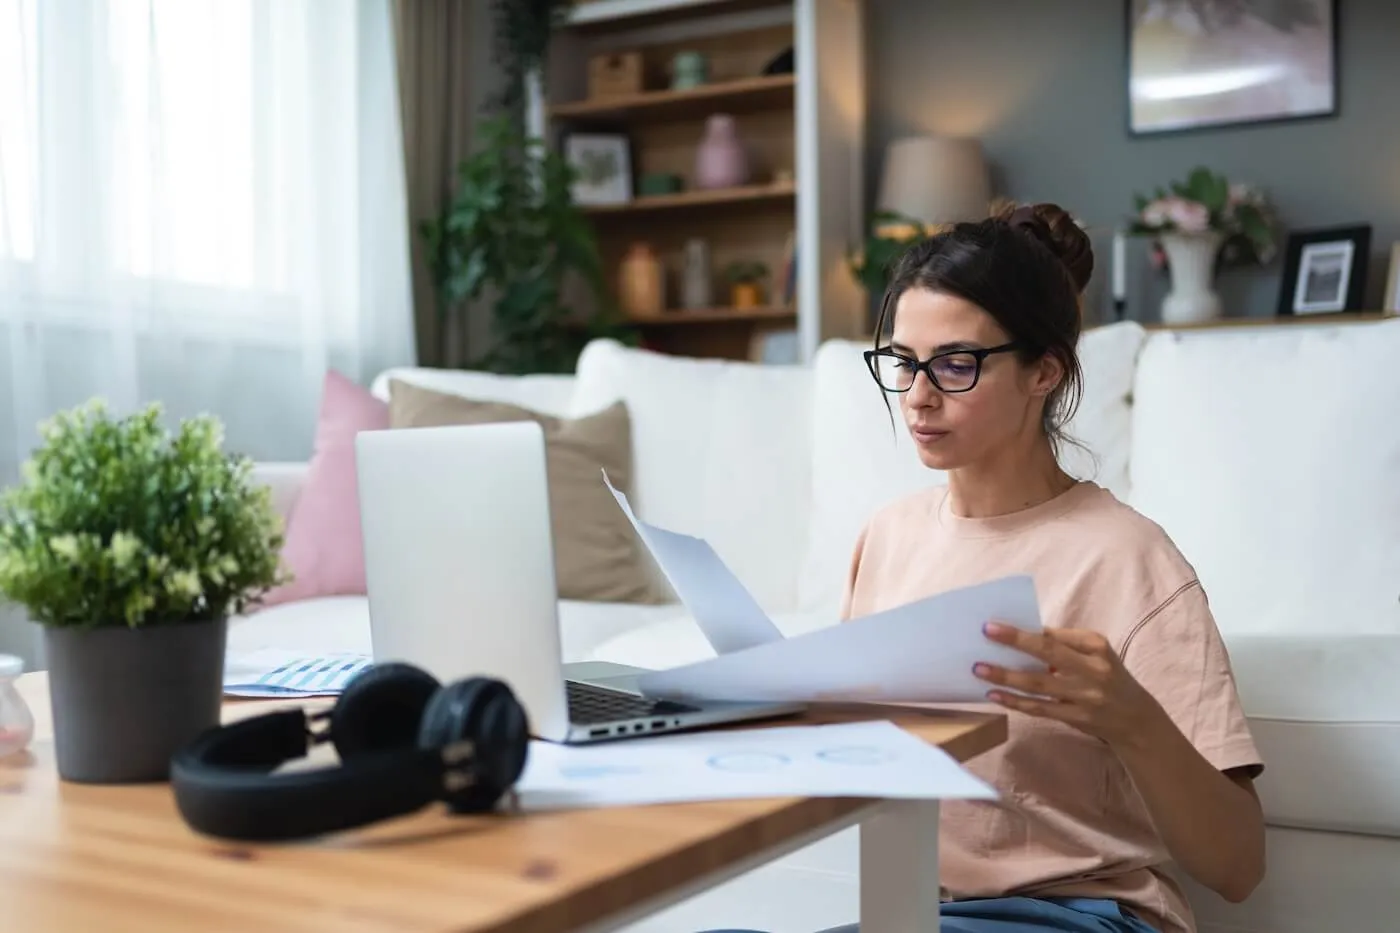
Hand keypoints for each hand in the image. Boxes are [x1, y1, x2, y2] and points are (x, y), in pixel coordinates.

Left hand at [973, 622, 1163, 749]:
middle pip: (1048, 653)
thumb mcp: (1094, 654)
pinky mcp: (1077, 718)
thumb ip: (1064, 644)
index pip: (1056, 635)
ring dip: (1007, 676)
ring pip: (1039, 684)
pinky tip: (995, 695)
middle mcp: (1093, 669)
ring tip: (979, 669)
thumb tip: (1021, 635)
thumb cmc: (1105, 676)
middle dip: (1015, 642)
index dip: (1025, 630)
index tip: (994, 624)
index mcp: (1096, 646)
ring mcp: (1086, 696)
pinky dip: (1015, 702)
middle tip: (986, 634)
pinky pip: (1040, 708)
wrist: (1135, 717)